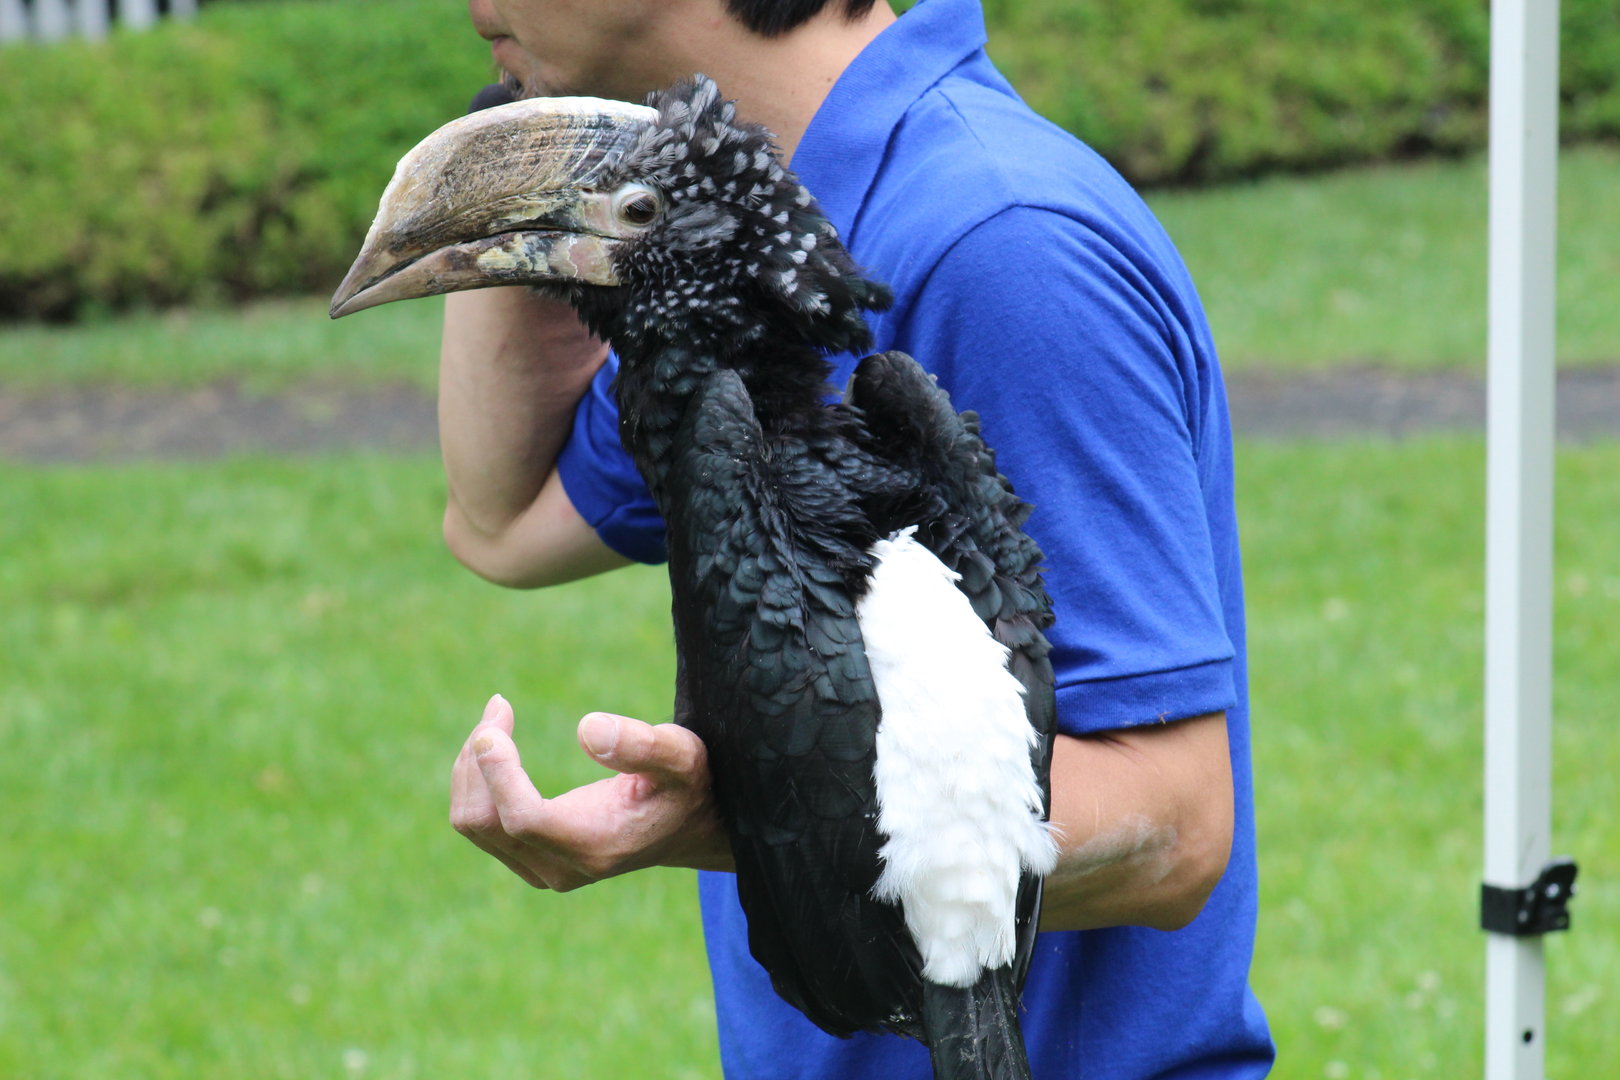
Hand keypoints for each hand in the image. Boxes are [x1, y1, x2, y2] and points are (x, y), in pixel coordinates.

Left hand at [450, 694, 733, 890]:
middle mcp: (562, 868)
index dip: (498, 772)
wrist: (688, 828)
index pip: (523, 819)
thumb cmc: (686, 784)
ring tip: (497, 718)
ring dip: (472, 766)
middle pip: (484, 821)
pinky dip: (477, 780)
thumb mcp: (682, 755)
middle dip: (479, 758)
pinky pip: (478, 824)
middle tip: (499, 704)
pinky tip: (496, 744)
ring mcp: (541, 871)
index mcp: (596, 844)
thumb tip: (586, 728)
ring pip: (472, 822)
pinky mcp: (529, 861)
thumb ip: (643, 744)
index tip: (494, 724)